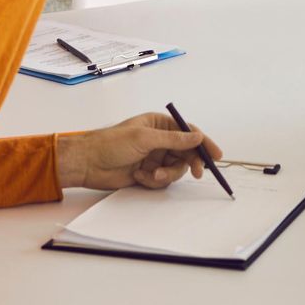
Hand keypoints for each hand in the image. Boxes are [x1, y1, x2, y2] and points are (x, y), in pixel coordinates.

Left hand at [57, 113, 221, 190]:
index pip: (188, 132)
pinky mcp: (148, 172)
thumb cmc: (111, 143)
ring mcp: (154, 157)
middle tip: (197, 173)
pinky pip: (162, 179)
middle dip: (188, 163)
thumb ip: (174, 139)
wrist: (88, 164)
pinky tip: (139, 177)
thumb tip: (197, 136)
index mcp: (159, 124)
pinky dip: (153, 180)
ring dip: (166, 174)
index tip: (216, 155)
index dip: (203, 143)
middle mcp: (159, 140)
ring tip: (151, 175)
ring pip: (175, 168)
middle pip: (186, 153)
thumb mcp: (145, 138)